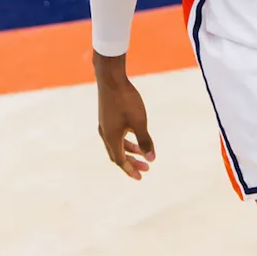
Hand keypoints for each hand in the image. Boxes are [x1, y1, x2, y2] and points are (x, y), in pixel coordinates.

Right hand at [93, 52, 155, 178]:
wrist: (110, 78)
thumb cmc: (126, 100)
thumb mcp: (139, 122)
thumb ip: (145, 141)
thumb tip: (151, 159)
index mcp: (111, 138)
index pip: (120, 161)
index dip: (131, 170)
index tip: (142, 177)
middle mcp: (105, 134)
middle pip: (117, 155)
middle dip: (131, 163)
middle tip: (146, 169)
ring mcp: (104, 125)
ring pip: (116, 145)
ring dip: (129, 151)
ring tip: (143, 153)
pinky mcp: (106, 117)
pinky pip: (115, 135)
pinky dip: (125, 140)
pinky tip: (133, 135)